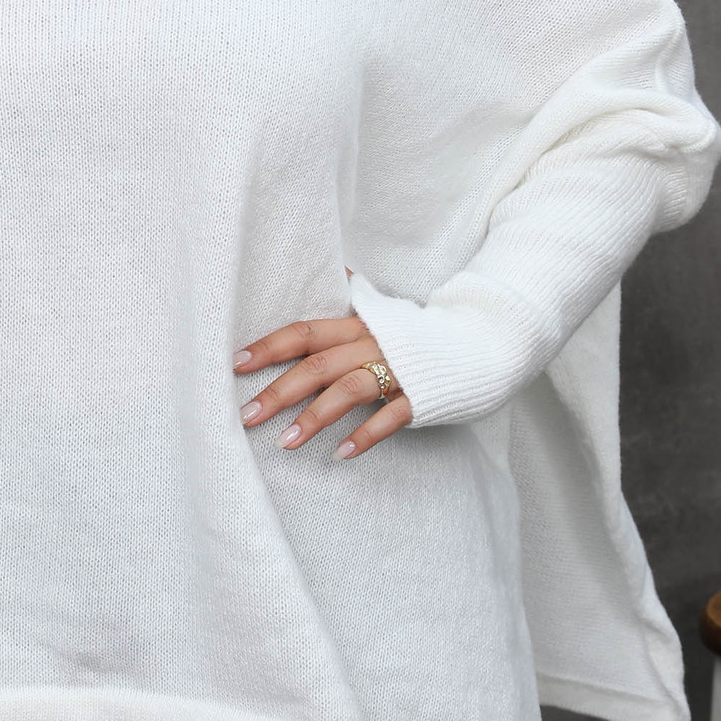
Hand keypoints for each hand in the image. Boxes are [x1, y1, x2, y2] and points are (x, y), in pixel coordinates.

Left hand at [233, 269, 411, 459]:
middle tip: (246, 416)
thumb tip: (333, 266)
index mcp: (359, 324)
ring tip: (285, 443)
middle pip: (318, 365)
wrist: (484, 340)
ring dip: (314, 418)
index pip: (305, 332)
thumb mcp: (385, 310)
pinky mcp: (421, 395)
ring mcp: (398, 370)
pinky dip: (366, 435)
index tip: (235, 363)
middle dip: (278, 392)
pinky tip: (341, 454)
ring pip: (348, 390)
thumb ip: (355, 296)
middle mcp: (373, 343)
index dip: (269, 347)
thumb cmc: (422, 333)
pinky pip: (391, 416)